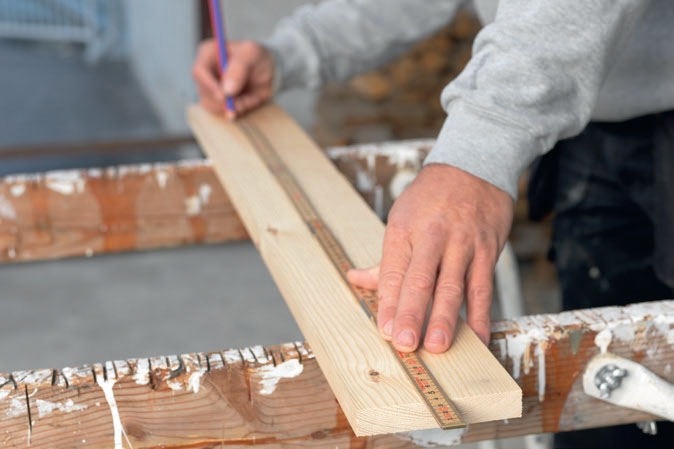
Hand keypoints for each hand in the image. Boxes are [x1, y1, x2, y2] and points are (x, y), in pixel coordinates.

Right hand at [192, 38, 274, 118]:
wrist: (269, 70)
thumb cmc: (258, 56)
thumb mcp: (252, 53)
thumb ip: (239, 68)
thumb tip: (227, 90)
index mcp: (208, 53)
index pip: (199, 72)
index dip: (209, 86)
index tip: (224, 96)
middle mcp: (206, 72)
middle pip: (203, 92)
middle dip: (223, 100)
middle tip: (241, 101)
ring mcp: (210, 88)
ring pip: (212, 105)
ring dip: (234, 105)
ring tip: (251, 96)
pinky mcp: (218, 101)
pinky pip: (224, 112)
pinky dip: (239, 109)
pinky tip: (250, 99)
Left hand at [347, 164, 513, 352]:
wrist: (473, 166)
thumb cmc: (431, 198)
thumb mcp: (401, 217)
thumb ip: (385, 259)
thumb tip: (356, 279)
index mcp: (404, 229)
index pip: (394, 271)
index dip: (389, 302)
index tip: (385, 330)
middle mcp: (432, 236)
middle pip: (421, 279)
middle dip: (412, 312)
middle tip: (405, 342)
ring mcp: (462, 244)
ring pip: (454, 285)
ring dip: (446, 318)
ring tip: (439, 346)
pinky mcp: (488, 250)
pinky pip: (484, 288)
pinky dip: (482, 316)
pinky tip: (479, 339)